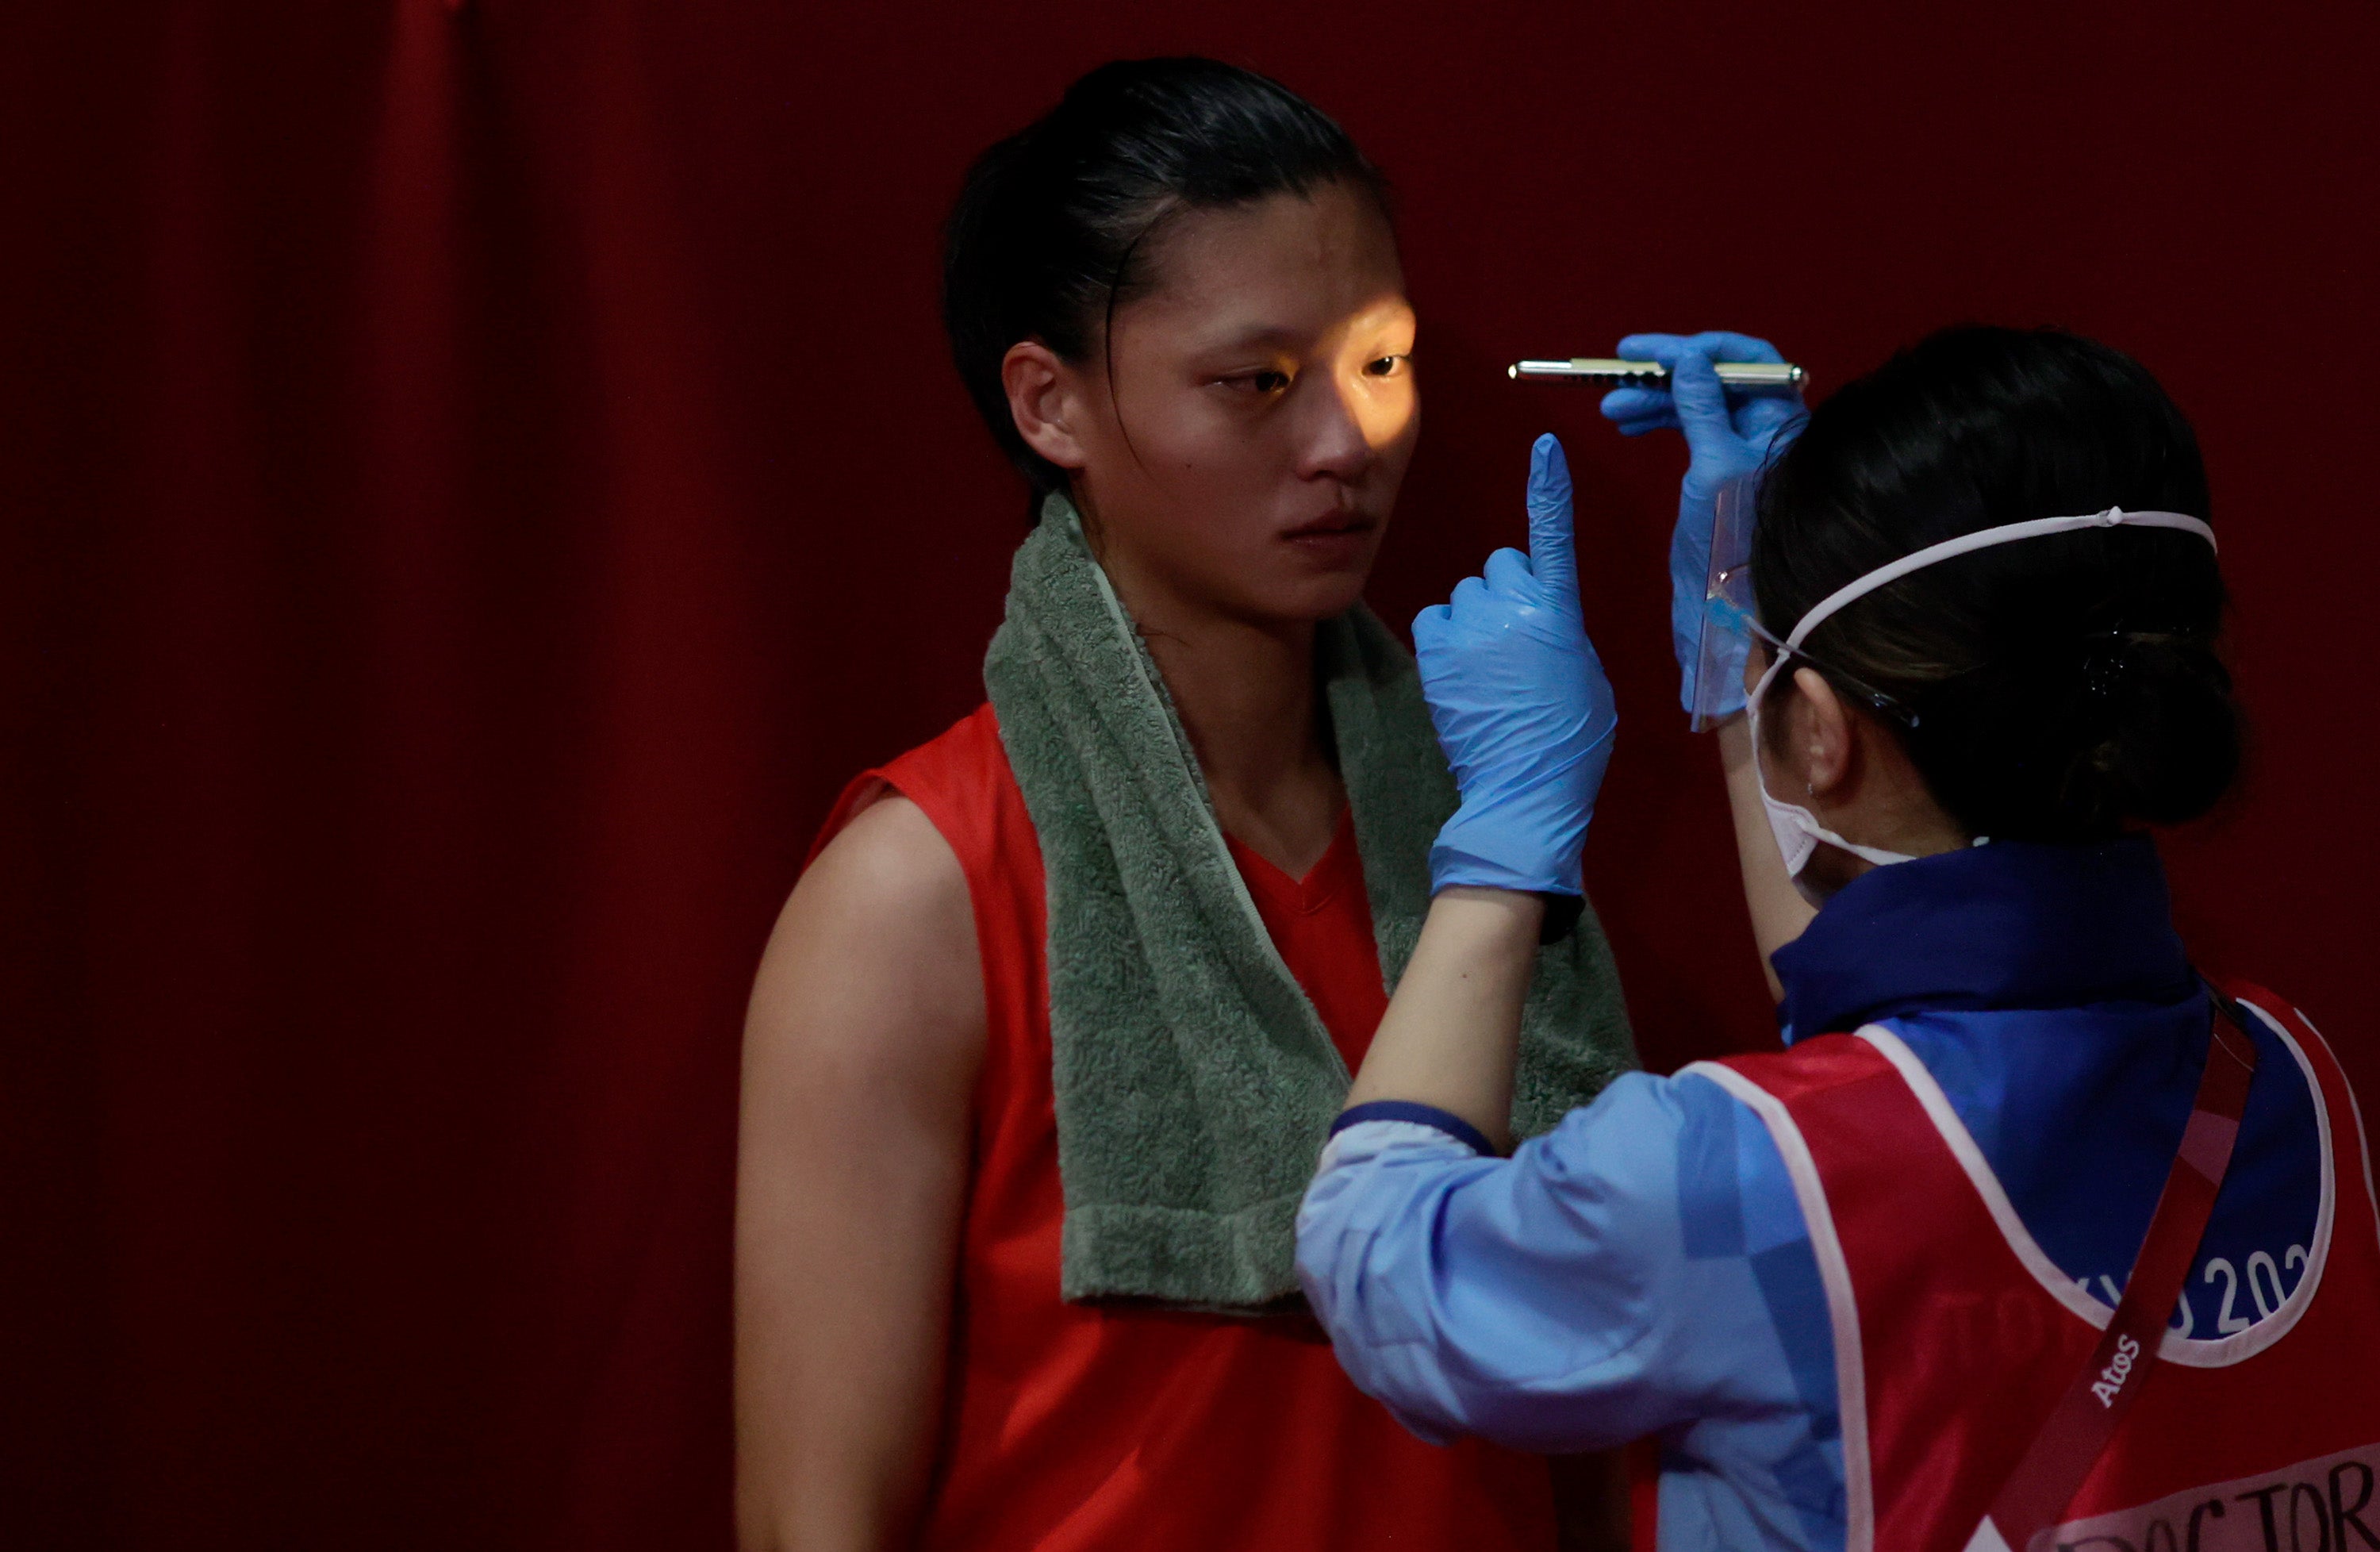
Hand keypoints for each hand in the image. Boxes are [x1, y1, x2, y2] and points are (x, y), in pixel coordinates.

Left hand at [1414, 434, 1617, 896]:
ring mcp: (1469, 625)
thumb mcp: (1585, 673)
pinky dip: (1446, 636)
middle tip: (1518, 645)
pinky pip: (1436, 616)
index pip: (1554, 535)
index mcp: (1560, 610)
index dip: (1549, 489)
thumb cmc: (1570, 739)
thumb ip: (1562, 630)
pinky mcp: (1434, 648)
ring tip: (1490, 672)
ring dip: (1475, 619)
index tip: (1545, 446)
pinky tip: (1462, 672)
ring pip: (1467, 593)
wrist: (1524, 790)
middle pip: (1502, 565)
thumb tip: (1540, 617)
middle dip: (1508, 593)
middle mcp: (1512, 605)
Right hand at [1600, 331, 1806, 717]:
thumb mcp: (1713, 465)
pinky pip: (1690, 430)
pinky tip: (1628, 426)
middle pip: (1717, 379)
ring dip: (1654, 399)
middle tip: (1617, 372)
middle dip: (1666, 373)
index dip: (1701, 347)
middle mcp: (1767, 431)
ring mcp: (1743, 453)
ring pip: (1697, 405)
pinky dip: (1658, 422)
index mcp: (1781, 423)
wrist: (1727, 612)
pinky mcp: (1720, 474)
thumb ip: (1702, 407)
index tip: (1649, 349)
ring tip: (1610, 409)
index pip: (1749, 360)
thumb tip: (1690, 358)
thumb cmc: (1729, 541)